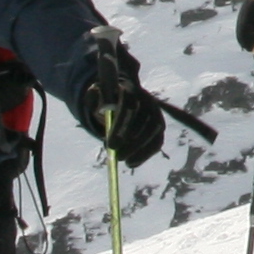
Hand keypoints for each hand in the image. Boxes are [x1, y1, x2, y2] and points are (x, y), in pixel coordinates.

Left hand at [77, 25, 166, 166]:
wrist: (124, 94)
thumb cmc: (107, 98)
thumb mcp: (96, 95)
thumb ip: (93, 98)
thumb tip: (100, 109)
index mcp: (131, 90)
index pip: (129, 107)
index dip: (121, 127)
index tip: (111, 145)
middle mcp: (148, 100)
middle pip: (145, 121)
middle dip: (133, 142)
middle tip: (118, 158)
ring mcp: (156, 113)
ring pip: (154, 132)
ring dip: (141, 150)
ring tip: (126, 162)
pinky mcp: (160, 126)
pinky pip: (158, 141)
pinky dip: (146, 154)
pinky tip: (133, 163)